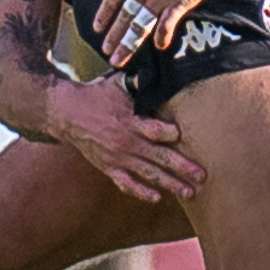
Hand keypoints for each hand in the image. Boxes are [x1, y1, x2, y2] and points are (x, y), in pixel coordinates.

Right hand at [50, 74, 204, 203]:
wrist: (67, 114)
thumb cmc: (98, 95)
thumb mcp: (118, 83)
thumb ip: (140, 81)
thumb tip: (160, 70)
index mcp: (130, 121)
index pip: (152, 130)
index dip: (167, 132)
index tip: (180, 135)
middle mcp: (126, 143)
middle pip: (158, 157)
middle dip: (181, 167)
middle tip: (202, 176)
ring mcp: (118, 158)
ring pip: (148, 174)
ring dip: (170, 184)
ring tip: (190, 193)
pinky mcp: (110, 168)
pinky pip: (127, 184)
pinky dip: (141, 192)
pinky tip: (157, 198)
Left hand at [94, 0, 229, 65]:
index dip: (104, 13)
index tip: (97, 28)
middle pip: (124, 15)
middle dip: (114, 36)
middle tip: (106, 52)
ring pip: (140, 24)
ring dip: (129, 43)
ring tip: (119, 60)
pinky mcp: (181, 0)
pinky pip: (167, 23)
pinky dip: (162, 35)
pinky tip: (159, 46)